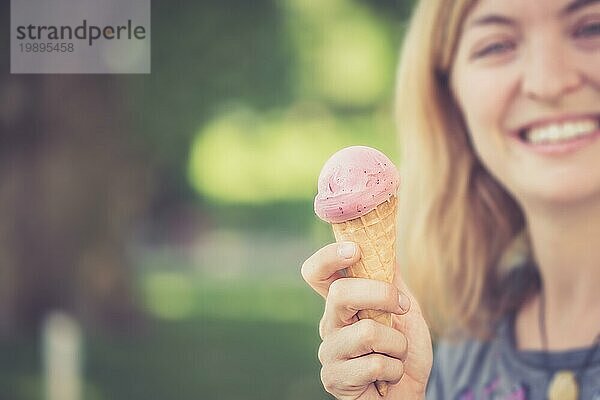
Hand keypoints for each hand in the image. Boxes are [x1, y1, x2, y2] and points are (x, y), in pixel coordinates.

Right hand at [301, 242, 432, 398]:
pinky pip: (373, 365)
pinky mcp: (334, 378)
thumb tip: (384, 239)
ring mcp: (329, 352)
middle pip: (340, 294)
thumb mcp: (403, 310)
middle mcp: (329, 323)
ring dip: (397, 346)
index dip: (329, 256)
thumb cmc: (403, 352)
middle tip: (400, 308)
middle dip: (380, 295)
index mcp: (341, 303)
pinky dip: (394, 370)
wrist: (409, 393)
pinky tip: (388, 377)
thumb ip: (391, 280)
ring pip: (367, 332)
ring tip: (395, 356)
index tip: (355, 249)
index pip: (316, 273)